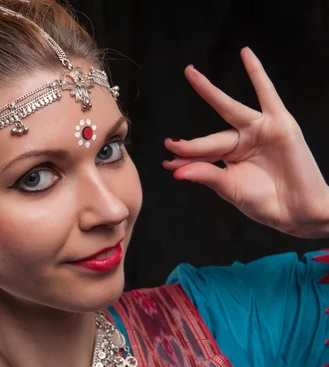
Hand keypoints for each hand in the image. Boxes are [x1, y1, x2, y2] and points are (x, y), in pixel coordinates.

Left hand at [163, 47, 328, 237]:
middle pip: (211, 137)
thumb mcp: (231, 188)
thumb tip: (176, 171)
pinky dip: (257, 74)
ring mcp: (259, 130)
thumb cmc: (266, 203)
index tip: (167, 162)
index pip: (202, 153)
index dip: (186, 156)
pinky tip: (245, 55)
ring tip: (190, 74)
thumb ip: (206, 175)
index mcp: (229, 158)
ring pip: (229, 109)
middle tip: (167, 141)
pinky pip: (267, 93)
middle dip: (190, 142)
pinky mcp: (279, 122)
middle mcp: (242, 141)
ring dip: (209, 91)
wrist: (299, 210)